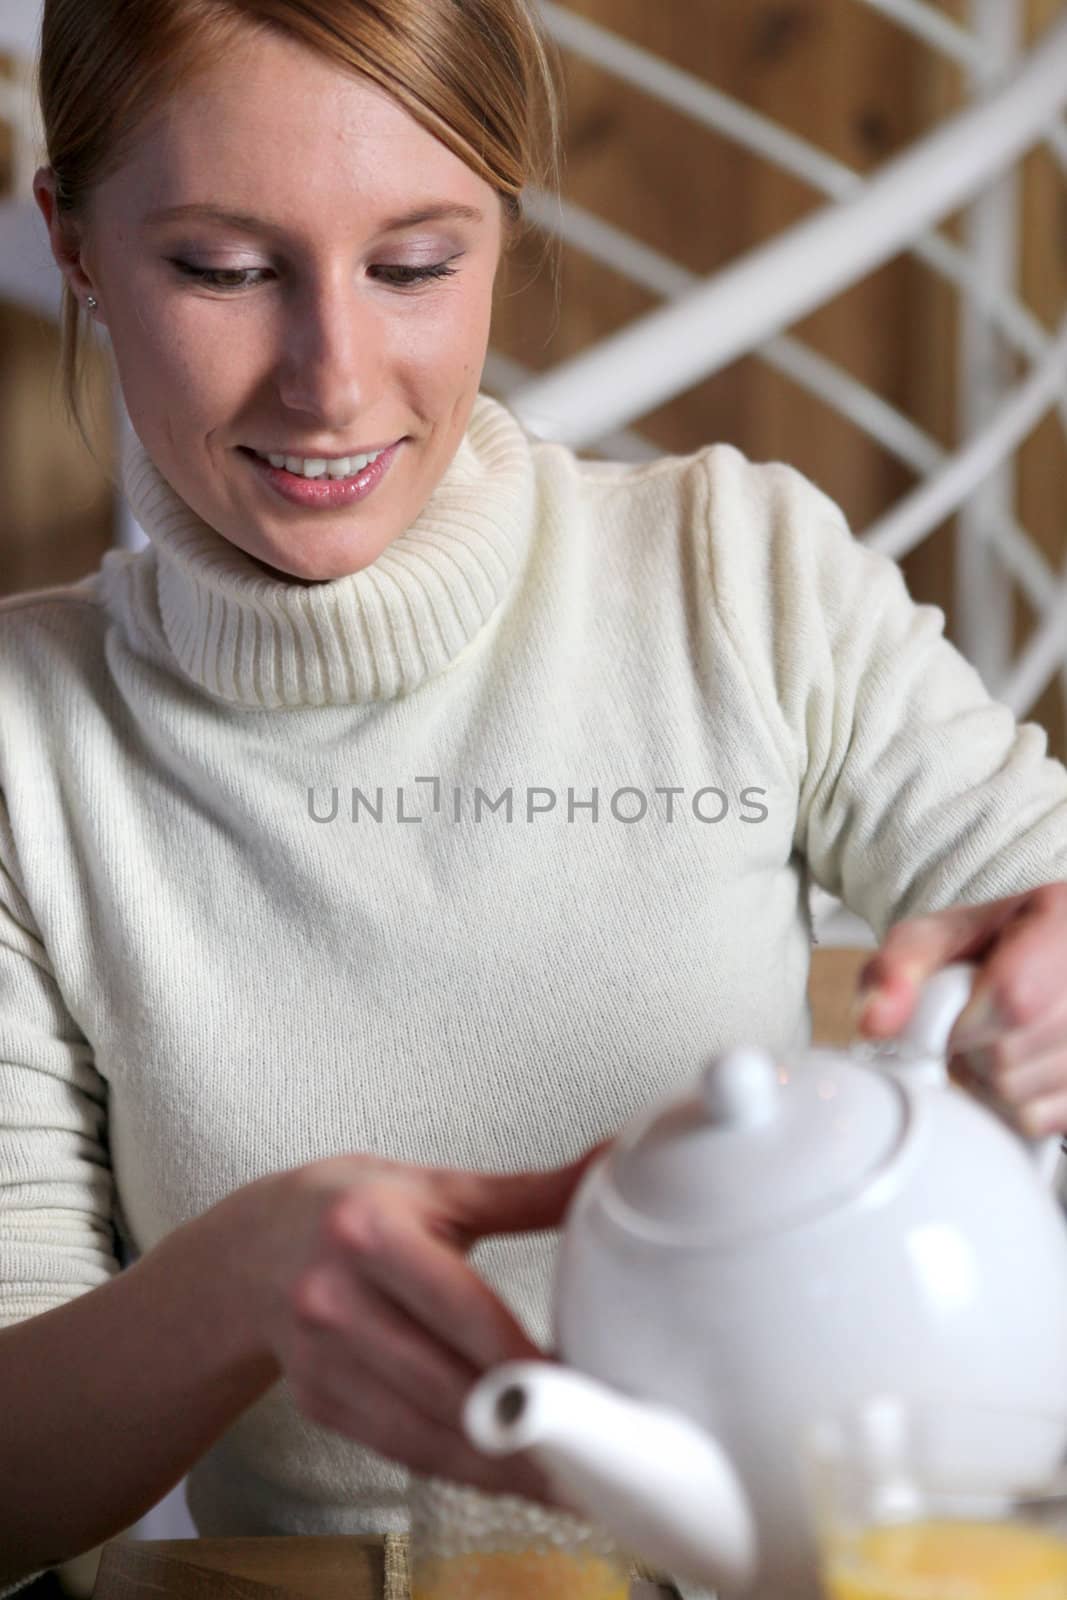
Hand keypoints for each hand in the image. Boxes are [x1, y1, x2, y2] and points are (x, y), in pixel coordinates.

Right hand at [242, 1141, 609, 1502]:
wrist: (253, 1249)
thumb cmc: (358, 1208)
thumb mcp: (438, 1187)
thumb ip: (529, 1191)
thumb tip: (612, 1162)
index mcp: (369, 1231)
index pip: (464, 1309)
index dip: (529, 1360)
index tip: (591, 1392)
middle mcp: (333, 1297)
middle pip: (446, 1383)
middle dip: (524, 1428)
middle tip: (598, 1457)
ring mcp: (318, 1358)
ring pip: (425, 1433)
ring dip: (500, 1466)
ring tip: (570, 1485)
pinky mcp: (319, 1402)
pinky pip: (402, 1449)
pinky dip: (461, 1468)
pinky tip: (509, 1476)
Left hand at [852, 882, 1066, 1137]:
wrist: (1033, 958)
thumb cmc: (988, 949)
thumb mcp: (934, 937)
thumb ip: (898, 967)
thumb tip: (874, 1021)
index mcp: (1061, 919)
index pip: (1015, 997)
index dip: (964, 1024)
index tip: (950, 1021)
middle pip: (1010, 1057)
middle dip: (970, 1054)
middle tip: (971, 1028)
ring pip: (1024, 1100)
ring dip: (989, 1085)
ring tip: (997, 1045)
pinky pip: (1041, 1122)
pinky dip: (1016, 1107)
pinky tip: (1023, 1070)